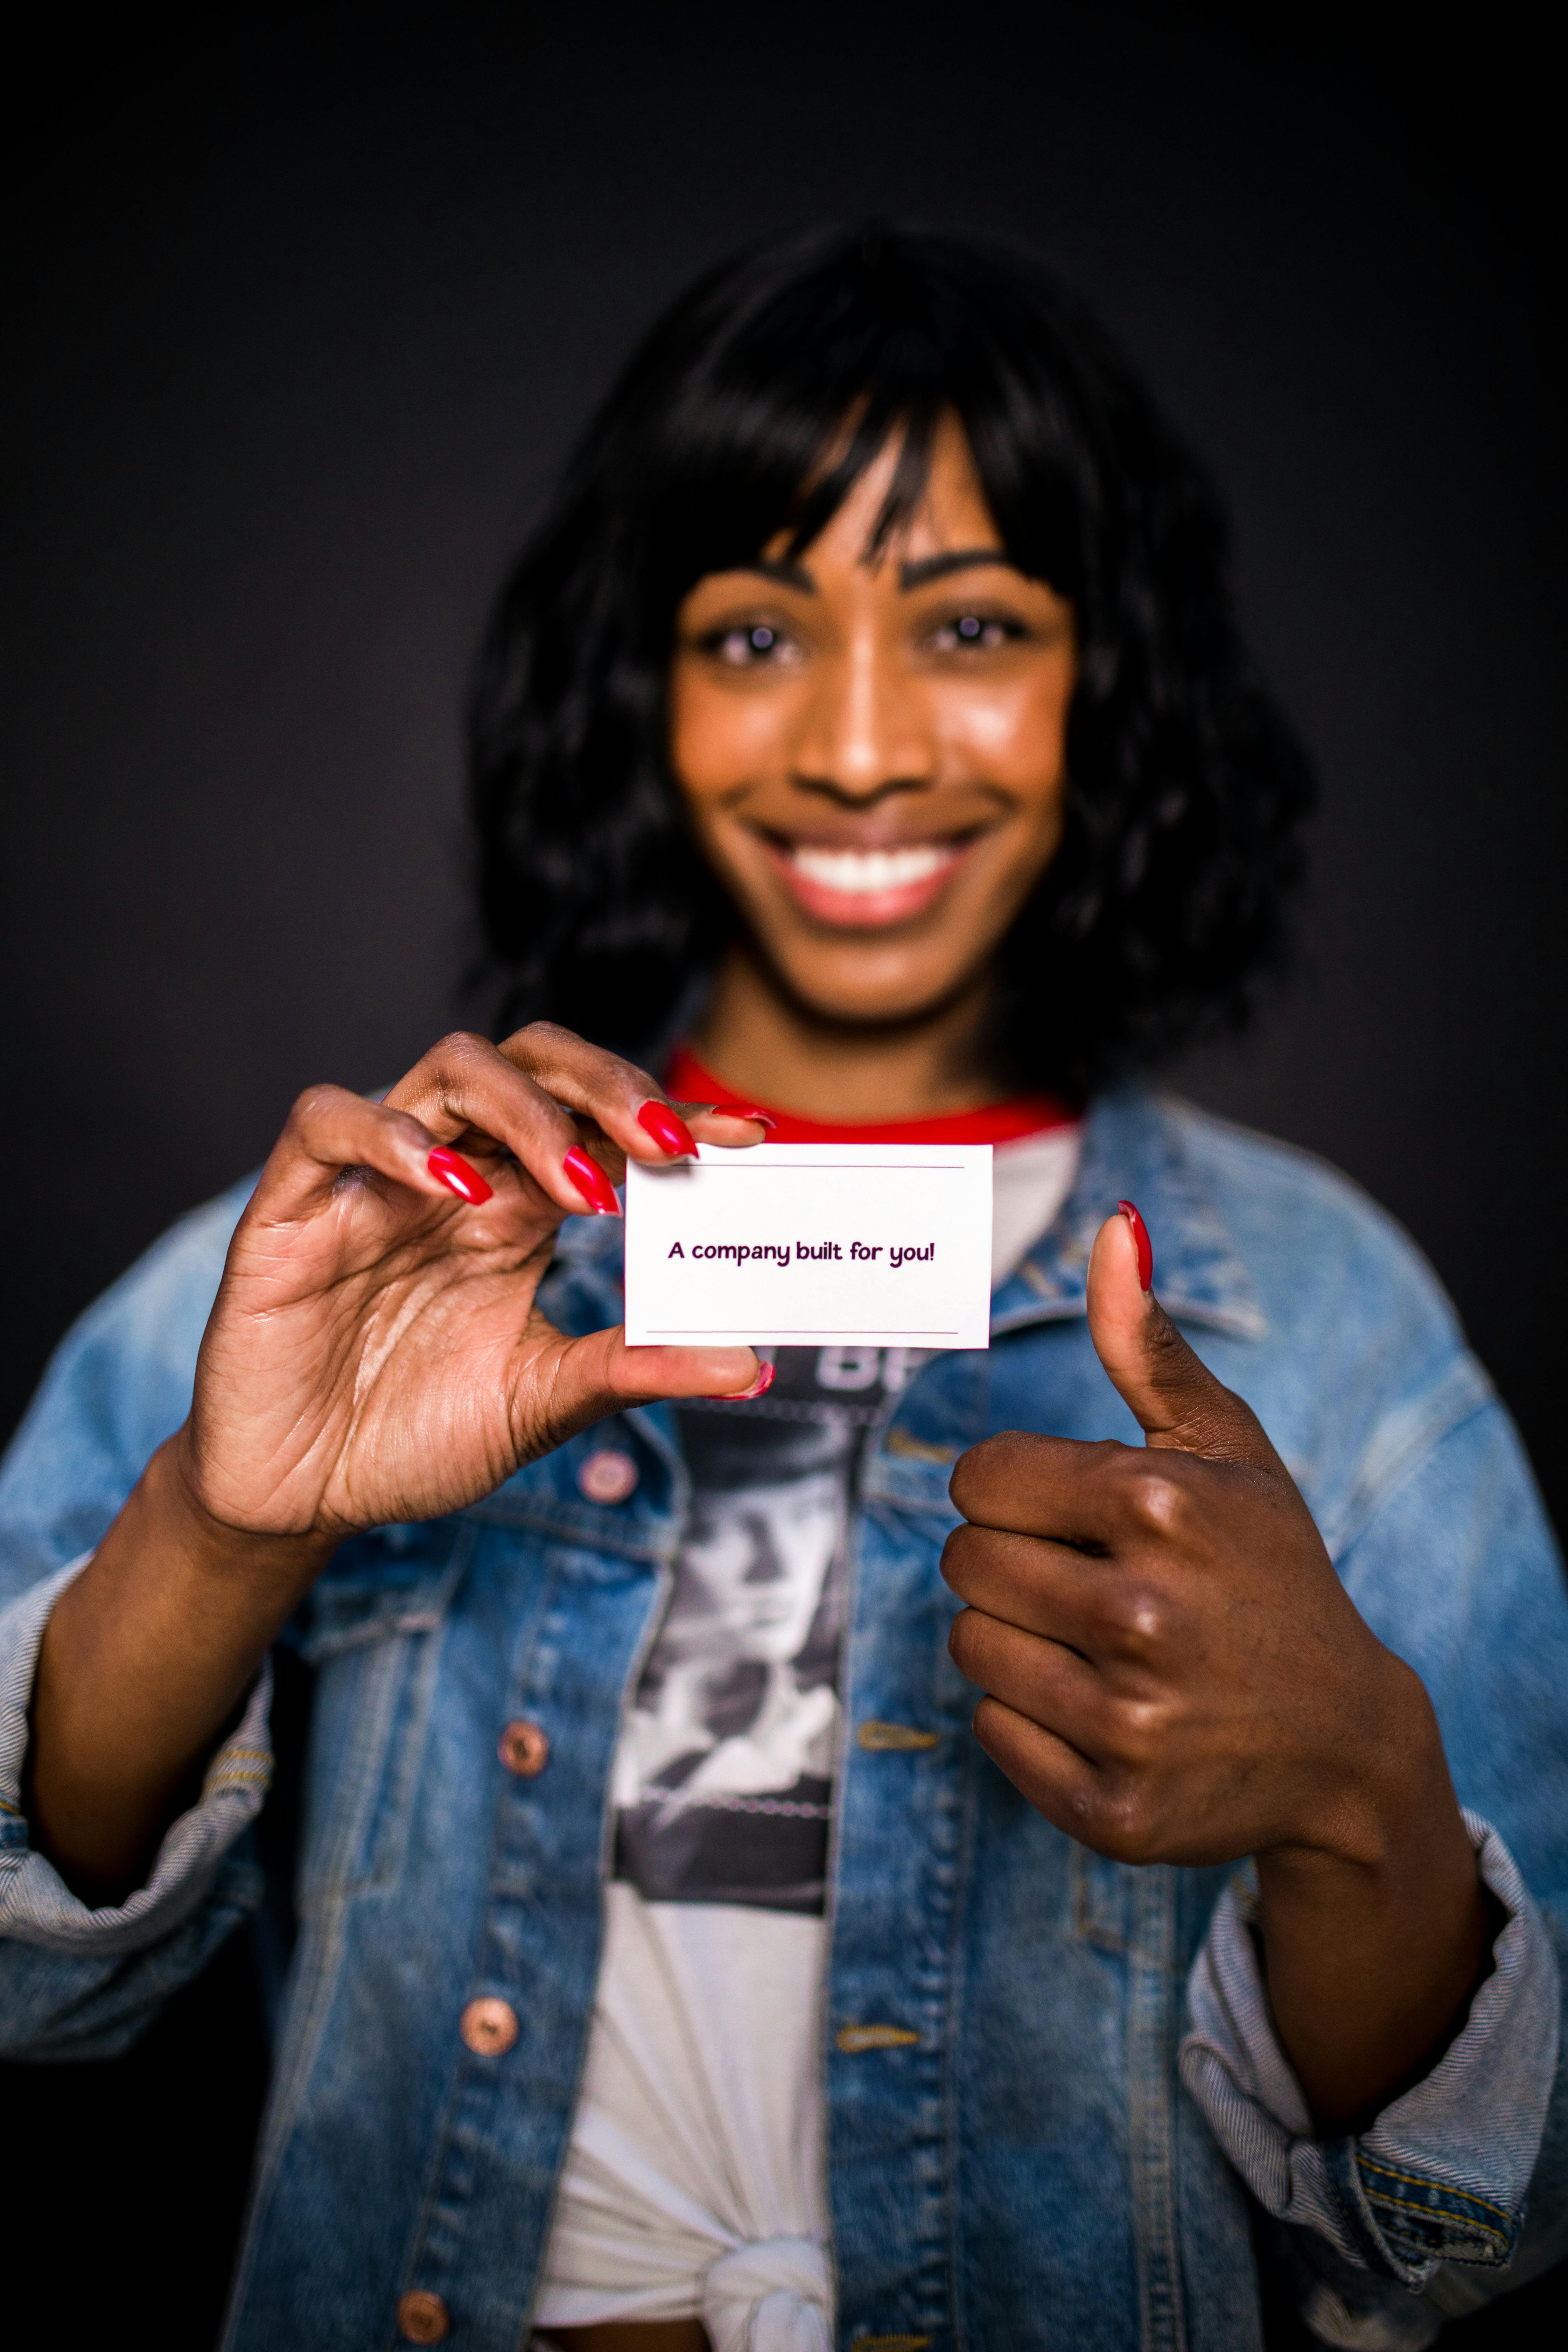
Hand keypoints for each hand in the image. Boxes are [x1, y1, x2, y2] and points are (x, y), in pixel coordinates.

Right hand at [178, 1023, 767, 1542]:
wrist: (304, 1495)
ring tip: (580, 1184)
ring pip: (449, 1070)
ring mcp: (374, 1182)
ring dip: (526, 1110)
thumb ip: (634, 1371)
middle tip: (672, 1142)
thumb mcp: (542, 1404)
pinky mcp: (292, 1207)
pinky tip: (454, 1190)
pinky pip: (327, 1124)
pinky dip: (393, 1139)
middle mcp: (455, 1175)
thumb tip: (749, 1363)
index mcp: (517, 1207)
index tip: (750, 1137)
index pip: (601, 1125)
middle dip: (609, 1087)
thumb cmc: (413, 1434)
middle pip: (534, 1064)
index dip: (671, 1115)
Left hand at [943, 1204, 1490, 2125]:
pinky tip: (1105, 1707)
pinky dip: (1031, 1717)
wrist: (1342, 1740)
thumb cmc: (1268, 1571)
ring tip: (1098, 1642)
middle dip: (1014, 1559)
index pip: (978, 1479)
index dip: (1013, 1489)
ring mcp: (1129, 1722)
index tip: (1070, 1511)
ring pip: (969, 1645)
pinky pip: (992, 1731)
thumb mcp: (1226, 1449)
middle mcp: (1144, 1616)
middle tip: (1091, 1579)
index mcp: (1161, 1510)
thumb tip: (1112, 1225)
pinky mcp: (1113, 1810)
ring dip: (1016, 1636)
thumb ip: (1150, 1343)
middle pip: (967, 1561)